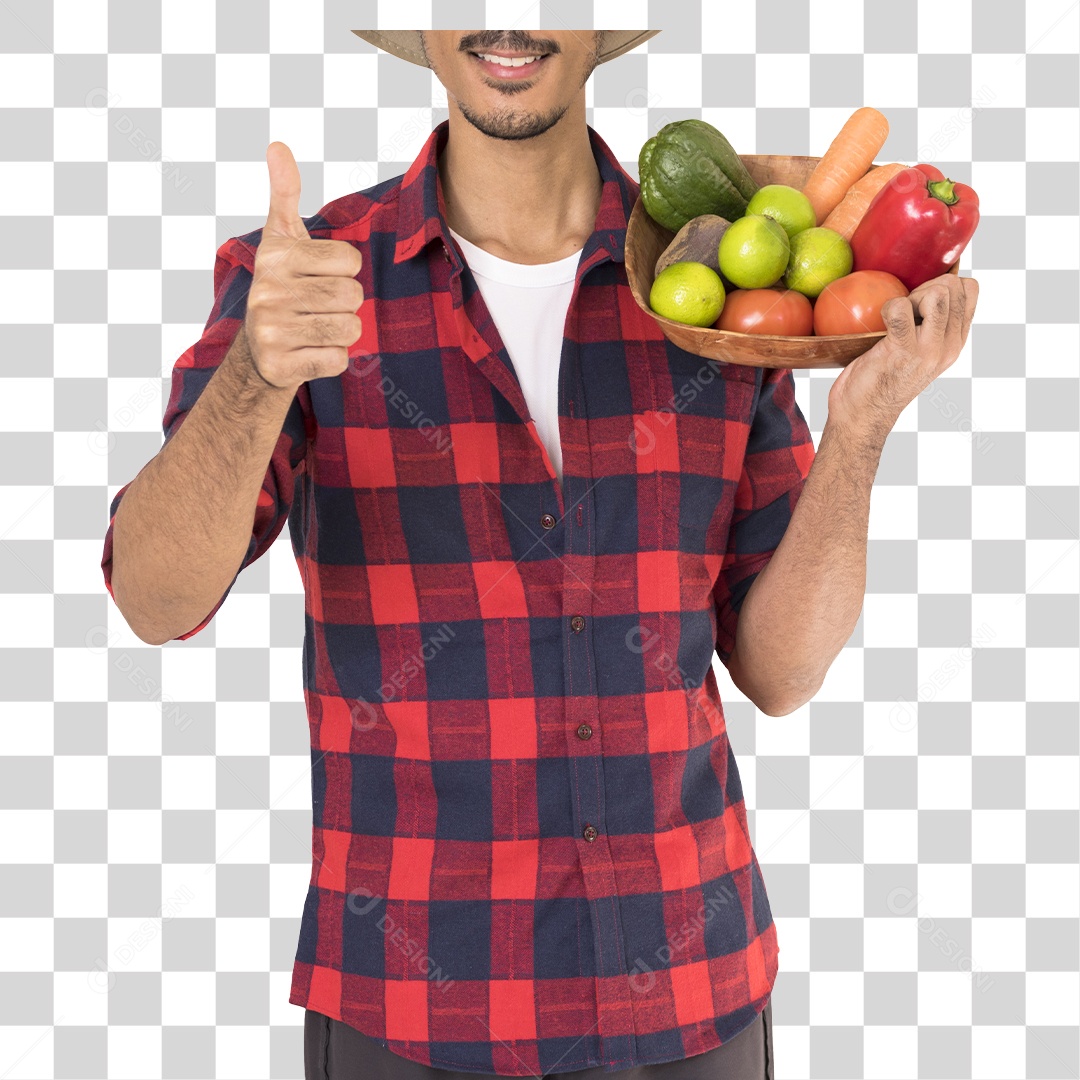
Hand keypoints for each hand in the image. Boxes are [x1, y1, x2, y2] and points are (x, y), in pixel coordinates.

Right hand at [243, 141, 364, 391]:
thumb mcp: (282, 238)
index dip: (344, 271)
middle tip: (320, 306)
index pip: (350, 260)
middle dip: (346, 304)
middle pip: (353, 296)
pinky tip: (310, 352)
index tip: (319, 276)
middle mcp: (268, 292)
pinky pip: (339, 360)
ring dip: (343, 331)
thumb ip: (285, 193)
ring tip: (316, 327)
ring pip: (350, 329)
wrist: (258, 349)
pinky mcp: (281, 366)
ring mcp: (272, 331)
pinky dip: (333, 359)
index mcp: (276, 257)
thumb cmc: (282, 285)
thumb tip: (277, 145)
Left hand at [826, 272, 979, 447]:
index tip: (919, 302)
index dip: (942, 283)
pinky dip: (887, 307)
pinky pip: (900, 309)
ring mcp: (928, 350)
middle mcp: (948, 346)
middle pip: (953, 286)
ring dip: (910, 297)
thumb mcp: (920, 352)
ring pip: (937, 293)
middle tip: (904, 312)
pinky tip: (879, 324)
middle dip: (925, 287)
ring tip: (896, 319)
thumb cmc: (882, 378)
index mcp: (955, 342)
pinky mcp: (902, 351)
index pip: (970, 290)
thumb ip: (932, 325)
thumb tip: (928, 285)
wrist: (862, 416)